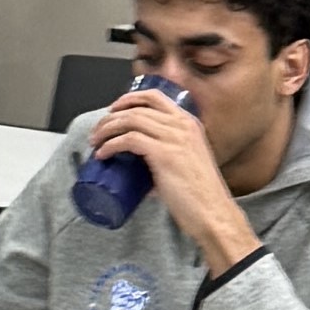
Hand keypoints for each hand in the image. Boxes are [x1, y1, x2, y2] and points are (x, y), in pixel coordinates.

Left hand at [93, 86, 254, 272]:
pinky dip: (111, 145)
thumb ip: (168, 158)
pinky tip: (102, 154)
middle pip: (137, 108)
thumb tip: (142, 169)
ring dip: (107, 129)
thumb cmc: (201, 195)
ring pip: (130, 120)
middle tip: (98, 131)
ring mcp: (174, 138)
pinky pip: (129, 140)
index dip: (129, 99)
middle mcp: (182, 125)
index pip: (155, 97)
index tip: (113, 109)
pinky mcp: (164, 154)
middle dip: (111, 116)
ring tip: (95, 142)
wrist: (213, 213)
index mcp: (189, 124)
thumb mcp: (187, 163)